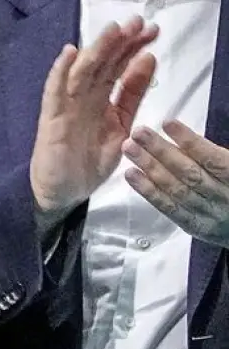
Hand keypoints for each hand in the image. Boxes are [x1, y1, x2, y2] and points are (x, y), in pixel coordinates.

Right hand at [29, 17, 158, 229]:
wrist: (62, 191)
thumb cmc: (88, 161)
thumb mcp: (122, 127)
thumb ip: (132, 96)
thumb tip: (148, 60)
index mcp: (102, 98)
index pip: (119, 67)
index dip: (134, 48)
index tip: (152, 30)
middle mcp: (84, 96)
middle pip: (103, 64)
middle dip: (119, 43)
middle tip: (138, 22)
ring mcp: (66, 104)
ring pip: (83, 72)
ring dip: (97, 50)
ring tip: (113, 31)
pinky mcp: (52, 118)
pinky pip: (55, 91)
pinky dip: (61, 72)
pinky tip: (70, 53)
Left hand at [123, 121, 228, 247]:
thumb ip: (215, 154)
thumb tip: (186, 134)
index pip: (213, 160)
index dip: (191, 142)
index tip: (168, 123)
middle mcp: (224, 198)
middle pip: (190, 173)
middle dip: (161, 151)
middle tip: (138, 132)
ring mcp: (208, 214)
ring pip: (176, 189)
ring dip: (150, 167)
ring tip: (129, 147)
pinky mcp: (194, 225)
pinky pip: (169, 208)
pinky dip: (148, 191)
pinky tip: (131, 174)